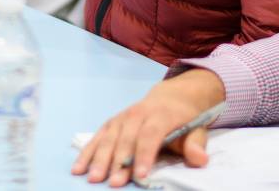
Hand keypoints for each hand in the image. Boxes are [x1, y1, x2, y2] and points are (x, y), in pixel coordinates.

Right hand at [72, 68, 224, 186]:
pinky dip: (88, 151)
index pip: (151, 134)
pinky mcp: (113, 122)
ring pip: (110, 137)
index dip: (145, 154)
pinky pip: (98, 136)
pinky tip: (78, 168)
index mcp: (161, 114)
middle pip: (127, 138)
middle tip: (113, 183)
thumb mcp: (196, 128)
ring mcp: (123, 116)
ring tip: (93, 178)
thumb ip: (196, 144)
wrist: (173, 96)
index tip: (141, 175)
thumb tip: (200, 159)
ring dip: (100, 158)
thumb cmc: (184, 118)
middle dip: (120, 161)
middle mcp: (139, 112)